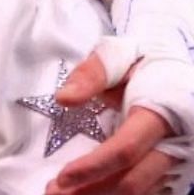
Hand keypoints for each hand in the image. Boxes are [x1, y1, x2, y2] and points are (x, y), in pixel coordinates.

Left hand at [43, 52, 179, 194]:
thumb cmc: (145, 62)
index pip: (125, 150)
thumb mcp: (119, 54)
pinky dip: (117, 194)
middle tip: (55, 194)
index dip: (93, 167)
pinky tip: (91, 192)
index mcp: (160, 113)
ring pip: (141, 190)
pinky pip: (150, 190)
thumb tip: (63, 99)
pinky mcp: (178, 169)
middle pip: (133, 180)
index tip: (61, 178)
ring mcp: (179, 160)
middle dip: (92, 191)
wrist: (182, 72)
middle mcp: (175, 144)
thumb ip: (91, 74)